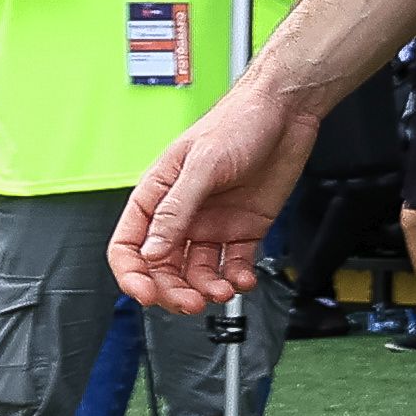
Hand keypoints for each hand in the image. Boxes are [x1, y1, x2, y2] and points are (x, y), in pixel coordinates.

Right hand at [113, 81, 318, 310]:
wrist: (286, 112)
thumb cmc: (239, 122)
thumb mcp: (202, 164)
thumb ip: (176, 209)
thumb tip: (151, 251)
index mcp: (158, 195)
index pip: (130, 245)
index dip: (132, 274)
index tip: (146, 294)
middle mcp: (182, 215)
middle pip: (163, 267)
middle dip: (173, 290)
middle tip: (191, 303)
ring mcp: (213, 224)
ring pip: (198, 272)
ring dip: (206, 289)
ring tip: (223, 291)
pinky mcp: (244, 229)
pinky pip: (234, 264)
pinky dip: (237, 279)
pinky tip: (244, 281)